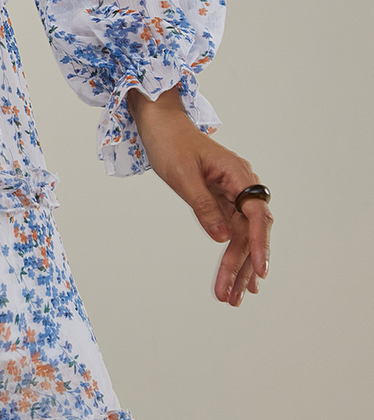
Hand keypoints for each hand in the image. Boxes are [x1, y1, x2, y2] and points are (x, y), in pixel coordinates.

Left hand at [127, 85, 271, 306]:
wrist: (159, 123)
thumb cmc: (170, 142)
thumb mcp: (183, 175)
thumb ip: (203, 206)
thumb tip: (221, 238)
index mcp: (237, 174)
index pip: (256, 214)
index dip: (259, 243)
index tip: (259, 269)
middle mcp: (241, 185)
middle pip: (250, 231)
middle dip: (243, 265)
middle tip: (234, 296)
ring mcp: (232, 193)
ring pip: (241, 235)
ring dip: (237, 266)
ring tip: (232, 296)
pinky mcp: (221, 199)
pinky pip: (230, 230)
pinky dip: (230, 252)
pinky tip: (233, 275)